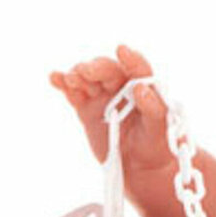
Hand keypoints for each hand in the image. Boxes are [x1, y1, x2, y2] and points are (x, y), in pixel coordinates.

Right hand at [48, 46, 176, 185]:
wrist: (140, 166)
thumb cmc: (156, 144)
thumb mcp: (160, 129)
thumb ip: (153, 108)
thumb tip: (141, 88)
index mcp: (144, 87)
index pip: (138, 69)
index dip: (131, 59)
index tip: (122, 50)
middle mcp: (122, 87)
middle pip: (107, 70)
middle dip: (96, 68)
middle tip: (86, 71)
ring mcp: (102, 96)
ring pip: (88, 79)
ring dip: (78, 75)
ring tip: (71, 79)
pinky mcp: (87, 108)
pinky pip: (74, 93)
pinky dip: (63, 83)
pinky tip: (55, 77)